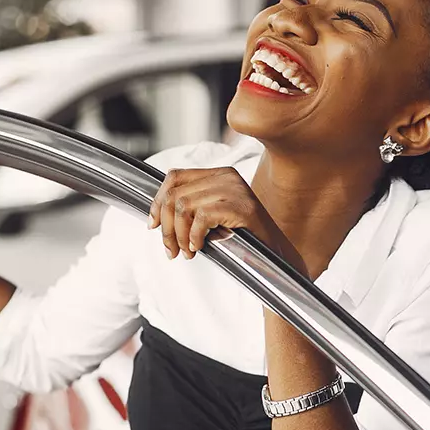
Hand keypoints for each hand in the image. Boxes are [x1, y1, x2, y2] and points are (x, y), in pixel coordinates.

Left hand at [149, 166, 299, 266]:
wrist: (275, 255)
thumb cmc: (243, 238)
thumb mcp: (212, 217)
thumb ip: (190, 208)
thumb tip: (156, 217)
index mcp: (219, 174)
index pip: (174, 176)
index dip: (157, 202)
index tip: (153, 226)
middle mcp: (226, 176)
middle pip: (175, 194)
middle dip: (166, 227)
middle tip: (171, 250)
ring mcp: (234, 190)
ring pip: (184, 206)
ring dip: (179, 235)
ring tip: (186, 252)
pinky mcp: (240, 206)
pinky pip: (201, 217)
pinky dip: (195, 236)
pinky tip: (199, 247)